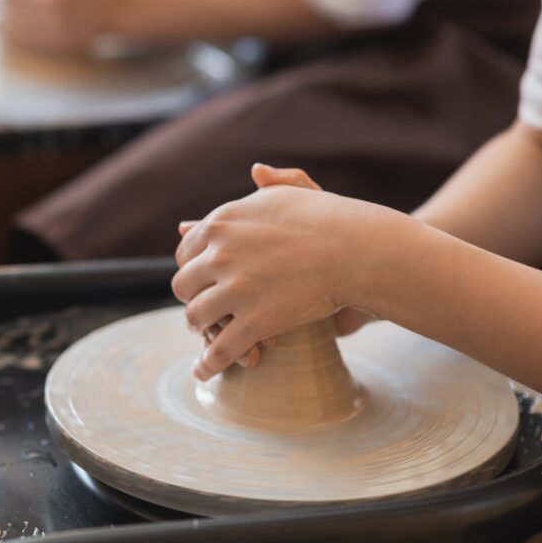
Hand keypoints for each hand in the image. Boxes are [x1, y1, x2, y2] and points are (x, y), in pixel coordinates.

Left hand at [173, 163, 383, 379]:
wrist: (358, 249)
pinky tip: (204, 371)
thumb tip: (256, 170)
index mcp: (221, 223)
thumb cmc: (334, 220)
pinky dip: (208, 364)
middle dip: (191, 297)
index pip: (186, 251)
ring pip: (196, 316)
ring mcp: (234, 289)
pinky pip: (220, 349)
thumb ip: (275, 182)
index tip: (198, 278)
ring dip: (199, 328)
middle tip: (201, 308)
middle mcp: (219, 254)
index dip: (191, 268)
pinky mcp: (254, 322)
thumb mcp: (300, 192)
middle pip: (183, 284)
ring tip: (207, 334)